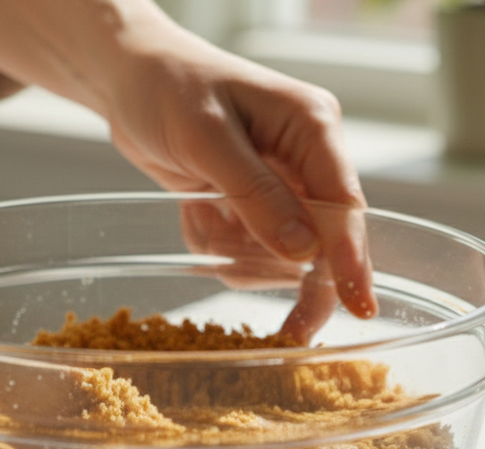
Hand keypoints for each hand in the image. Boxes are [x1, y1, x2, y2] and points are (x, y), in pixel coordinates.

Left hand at [0, 0, 375, 343]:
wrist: (127, 79)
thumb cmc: (167, 89)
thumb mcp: (208, 140)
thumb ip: (256, 195)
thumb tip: (303, 252)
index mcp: (312, 127)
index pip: (345, 203)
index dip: (352, 258)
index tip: (358, 306)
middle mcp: (306, 157)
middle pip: (324, 239)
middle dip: (297, 280)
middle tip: (292, 334)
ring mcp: (280, 181)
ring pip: (283, 252)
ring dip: (240, 255)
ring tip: (200, 218)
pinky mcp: (252, 200)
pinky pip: (248, 248)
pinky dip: (217, 244)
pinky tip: (194, 213)